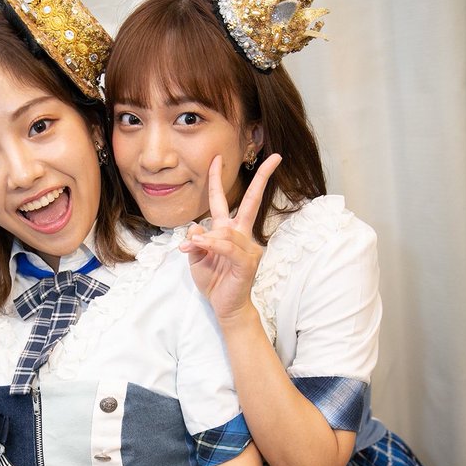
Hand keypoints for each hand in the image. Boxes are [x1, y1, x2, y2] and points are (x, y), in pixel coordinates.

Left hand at [179, 154, 280, 319]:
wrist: (226, 307)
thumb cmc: (214, 281)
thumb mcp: (196, 259)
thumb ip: (195, 242)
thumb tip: (196, 228)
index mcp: (228, 231)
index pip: (225, 201)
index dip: (217, 180)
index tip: (217, 159)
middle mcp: (241, 235)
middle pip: (252, 202)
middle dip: (262, 179)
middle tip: (274, 158)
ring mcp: (247, 248)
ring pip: (226, 231)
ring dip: (205, 238)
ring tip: (192, 248)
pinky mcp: (247, 262)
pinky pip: (227, 247)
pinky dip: (212, 244)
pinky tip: (199, 246)